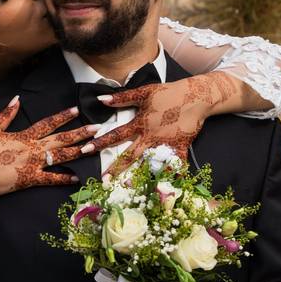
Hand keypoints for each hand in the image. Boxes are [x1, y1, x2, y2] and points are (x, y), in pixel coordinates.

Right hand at [0, 96, 97, 226]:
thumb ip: (6, 114)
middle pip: (61, 139)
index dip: (63, 116)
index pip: (48, 123)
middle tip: (97, 128)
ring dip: (79, 151)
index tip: (76, 110)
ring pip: (61, 157)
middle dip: (80, 133)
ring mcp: (34, 164)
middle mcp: (33, 149)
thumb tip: (16, 99)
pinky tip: (78, 177)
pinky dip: (65, 179)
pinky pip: (52, 179)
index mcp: (24, 136)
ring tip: (94, 147)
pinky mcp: (31, 179)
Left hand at [51, 73, 238, 178]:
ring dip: (141, 176)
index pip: (116, 135)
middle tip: (104, 180)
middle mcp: (150, 136)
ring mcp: (165, 144)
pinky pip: (176, 164)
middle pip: (130, 155)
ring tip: (129, 189)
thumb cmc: (168, 93)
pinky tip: (168, 188)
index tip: (85, 150)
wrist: (195, 96)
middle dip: (116, 168)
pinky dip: (174, 176)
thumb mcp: (144, 93)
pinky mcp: (180, 147)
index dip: (100, 142)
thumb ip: (122, 98)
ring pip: (150, 163)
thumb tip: (101, 99)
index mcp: (140, 124)